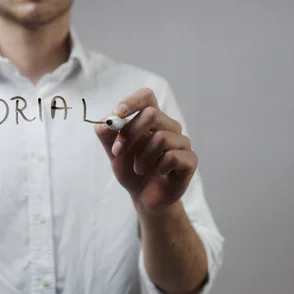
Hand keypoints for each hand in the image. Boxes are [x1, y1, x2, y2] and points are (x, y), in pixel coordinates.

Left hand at [94, 88, 197, 212]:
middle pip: (151, 114)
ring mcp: (181, 142)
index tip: (116, 115)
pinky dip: (159, 167)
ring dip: (142, 157)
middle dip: (129, 134)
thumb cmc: (131, 170)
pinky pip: (172, 156)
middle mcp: (169, 126)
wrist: (144, 197)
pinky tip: (159, 172)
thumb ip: (106, 136)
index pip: (146, 96)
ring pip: (160, 138)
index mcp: (151, 119)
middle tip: (118, 152)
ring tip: (138, 168)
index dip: (131, 102)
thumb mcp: (113, 153)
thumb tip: (103, 122)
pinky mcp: (190, 160)